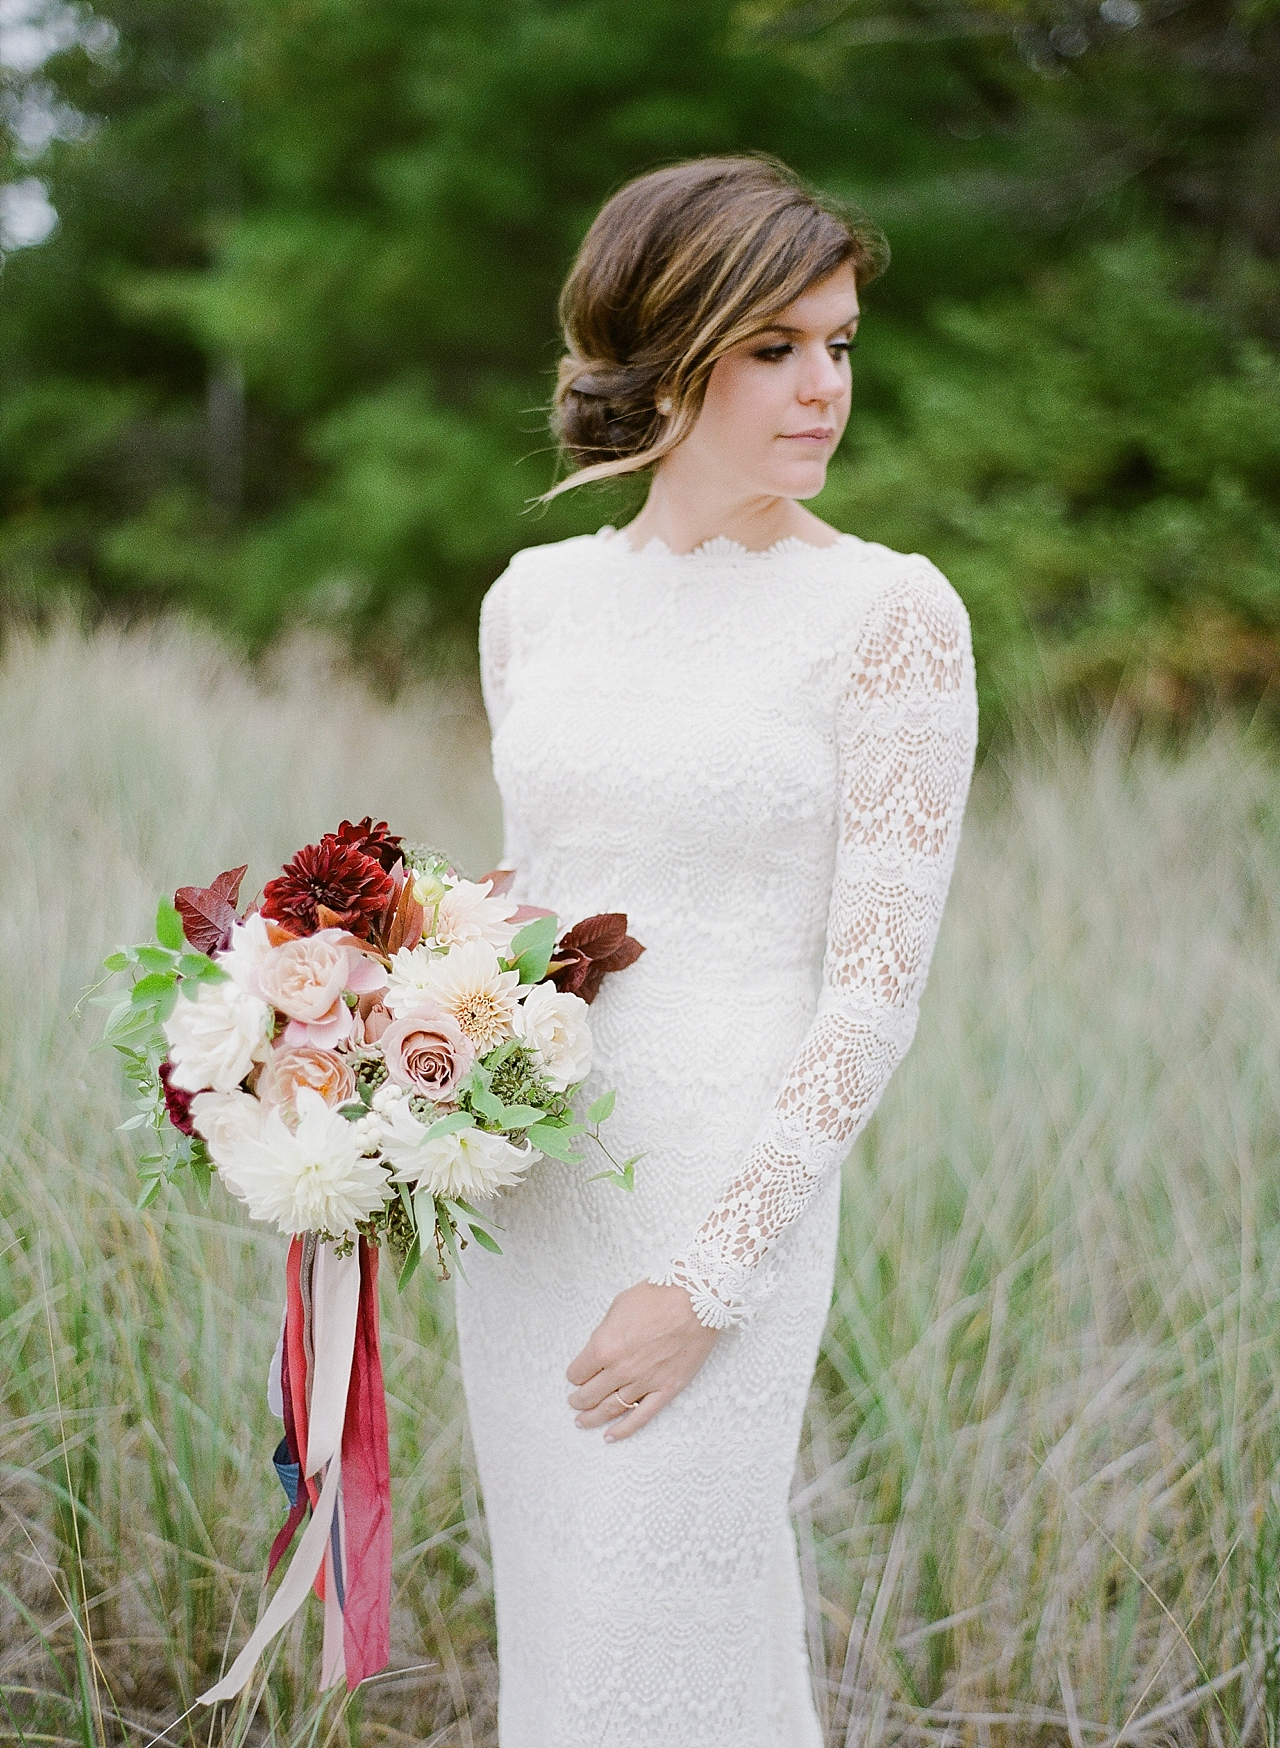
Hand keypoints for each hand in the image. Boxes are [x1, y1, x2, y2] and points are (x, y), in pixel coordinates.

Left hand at [566, 1281, 718, 1440]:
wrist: (696, 1299)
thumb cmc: (658, 1296)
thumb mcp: (618, 1306)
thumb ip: (605, 1332)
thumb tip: (600, 1348)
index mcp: (604, 1346)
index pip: (578, 1371)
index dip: (575, 1374)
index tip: (576, 1375)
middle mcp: (620, 1369)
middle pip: (590, 1394)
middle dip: (579, 1400)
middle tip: (574, 1402)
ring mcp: (644, 1382)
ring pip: (611, 1408)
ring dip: (593, 1417)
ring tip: (583, 1422)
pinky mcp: (666, 1389)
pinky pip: (641, 1417)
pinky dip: (623, 1430)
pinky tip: (610, 1436)